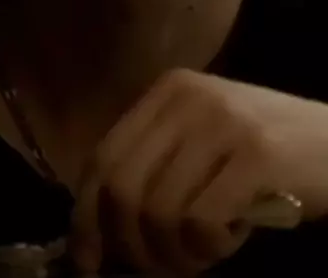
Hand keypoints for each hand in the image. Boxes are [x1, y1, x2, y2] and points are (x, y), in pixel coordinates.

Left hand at [70, 69, 327, 275]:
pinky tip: (232, 238)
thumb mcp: (202, 143)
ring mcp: (222, 122)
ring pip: (158, 212)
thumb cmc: (265, 153)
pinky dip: (210, 248)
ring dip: (176, 254)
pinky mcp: (256, 155)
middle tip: (157, 269)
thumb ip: (154, 170)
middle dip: (130, 246)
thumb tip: (95, 232)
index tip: (86, 261)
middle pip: (121, 188)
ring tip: (204, 251)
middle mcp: (187, 98)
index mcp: (167, 91)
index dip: (86, 217)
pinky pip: (201, 223)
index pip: (102, 158)